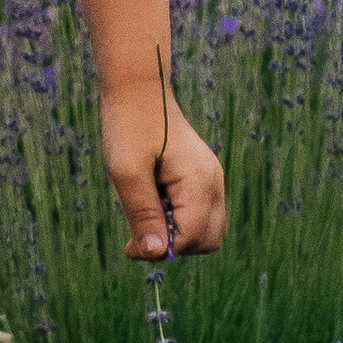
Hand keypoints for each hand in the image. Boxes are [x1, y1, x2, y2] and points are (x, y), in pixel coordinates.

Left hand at [104, 79, 226, 260]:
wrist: (138, 87)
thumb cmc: (129, 125)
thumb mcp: (127, 172)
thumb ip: (143, 214)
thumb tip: (156, 254)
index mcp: (200, 183)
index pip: (192, 239)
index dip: (162, 250)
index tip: (129, 245)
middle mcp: (215, 183)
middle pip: (207, 241)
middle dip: (174, 245)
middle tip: (138, 230)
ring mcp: (212, 179)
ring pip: (206, 230)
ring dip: (177, 232)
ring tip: (146, 208)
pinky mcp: (204, 176)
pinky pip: (199, 212)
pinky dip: (179, 217)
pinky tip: (153, 197)